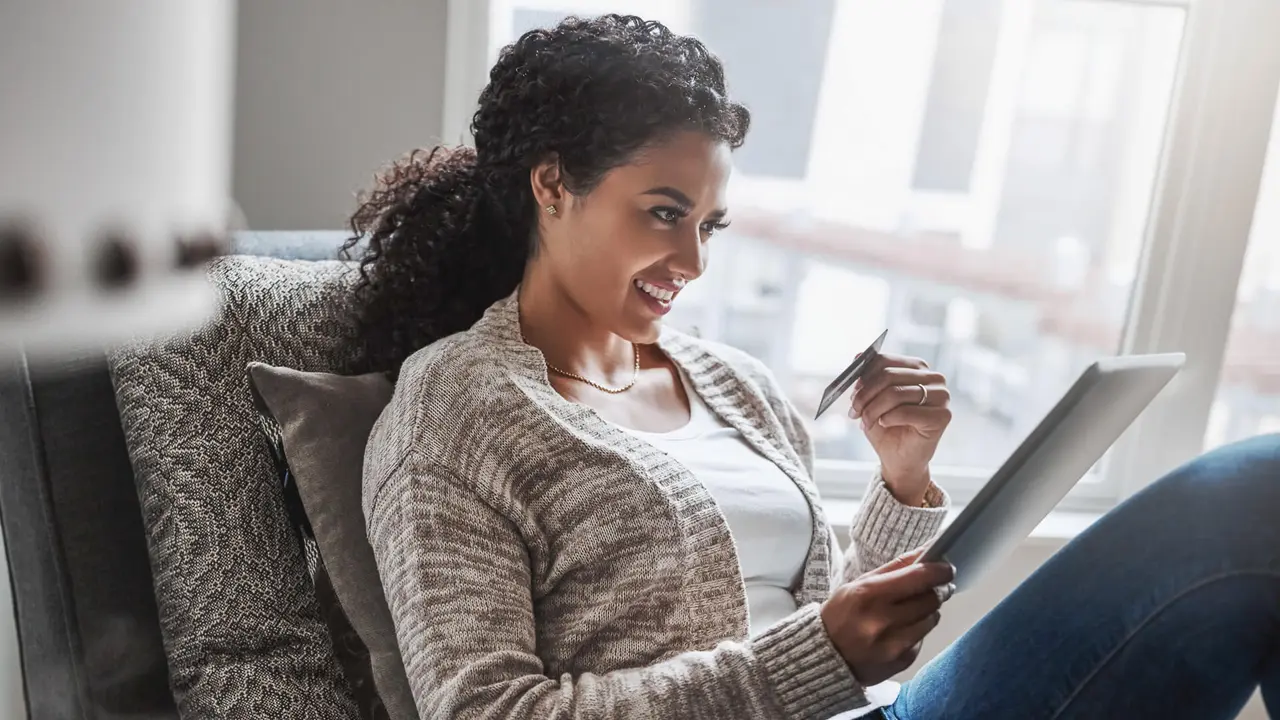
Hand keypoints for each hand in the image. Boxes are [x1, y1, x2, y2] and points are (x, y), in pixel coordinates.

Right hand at [820, 549, 954, 685]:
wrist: (825, 656)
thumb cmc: (842, 613)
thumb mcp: (860, 584)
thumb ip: (896, 568)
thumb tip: (928, 552)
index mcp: (869, 594)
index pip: (918, 577)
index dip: (939, 571)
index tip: (947, 568)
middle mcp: (882, 621)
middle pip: (931, 599)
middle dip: (936, 590)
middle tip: (933, 587)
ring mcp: (893, 645)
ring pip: (931, 619)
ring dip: (927, 611)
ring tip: (911, 609)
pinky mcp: (902, 661)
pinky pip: (922, 639)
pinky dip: (917, 631)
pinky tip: (900, 630)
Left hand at [850, 353, 951, 504]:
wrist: (899, 460)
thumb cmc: (886, 427)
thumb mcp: (871, 400)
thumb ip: (867, 377)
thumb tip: (857, 355)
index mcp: (917, 368)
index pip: (885, 361)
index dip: (863, 376)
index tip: (851, 392)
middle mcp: (934, 378)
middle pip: (889, 376)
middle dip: (865, 395)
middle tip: (854, 410)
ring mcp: (942, 396)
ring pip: (895, 393)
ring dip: (873, 410)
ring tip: (865, 422)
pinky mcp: (943, 416)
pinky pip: (906, 411)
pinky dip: (887, 419)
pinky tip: (883, 424)